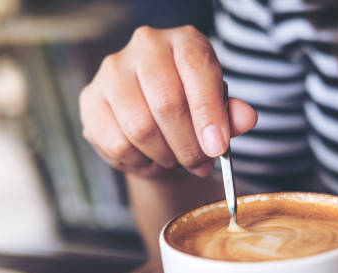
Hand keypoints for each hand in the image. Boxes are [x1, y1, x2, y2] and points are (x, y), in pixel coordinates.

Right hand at [79, 25, 257, 177]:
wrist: (151, 121)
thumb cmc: (189, 112)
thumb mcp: (217, 110)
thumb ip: (231, 114)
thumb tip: (246, 118)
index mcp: (184, 41)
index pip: (198, 69)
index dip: (208, 113)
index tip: (217, 148)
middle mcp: (146, 46)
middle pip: (167, 104)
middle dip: (188, 146)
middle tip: (199, 166)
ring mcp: (112, 70)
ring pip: (140, 128)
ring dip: (164, 156)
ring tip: (174, 161)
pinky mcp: (91, 99)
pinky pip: (117, 143)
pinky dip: (138, 162)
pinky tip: (148, 159)